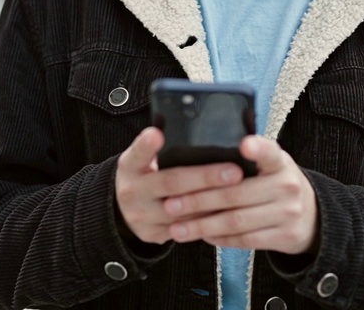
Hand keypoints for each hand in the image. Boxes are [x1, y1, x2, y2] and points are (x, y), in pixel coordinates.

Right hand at [115, 127, 244, 244]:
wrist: (124, 209)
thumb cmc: (144, 174)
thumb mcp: (142, 158)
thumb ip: (161, 148)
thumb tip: (198, 130)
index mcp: (129, 166)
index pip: (138, 153)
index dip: (147, 145)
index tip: (157, 134)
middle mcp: (132, 191)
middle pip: (171, 182)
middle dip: (205, 177)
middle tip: (234, 172)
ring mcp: (141, 216)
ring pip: (182, 211)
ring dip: (213, 203)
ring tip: (240, 193)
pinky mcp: (152, 234)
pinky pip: (185, 229)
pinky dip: (208, 220)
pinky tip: (229, 212)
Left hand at [162, 135, 318, 255]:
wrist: (311, 215)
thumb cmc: (275, 183)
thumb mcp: (270, 165)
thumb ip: (246, 160)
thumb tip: (198, 157)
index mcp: (280, 162)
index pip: (270, 151)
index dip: (257, 148)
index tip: (244, 144)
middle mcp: (287, 185)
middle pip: (236, 194)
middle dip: (199, 200)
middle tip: (171, 204)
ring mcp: (288, 213)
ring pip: (237, 221)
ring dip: (203, 225)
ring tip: (177, 228)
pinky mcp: (285, 236)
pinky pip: (245, 239)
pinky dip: (220, 238)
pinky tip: (201, 235)